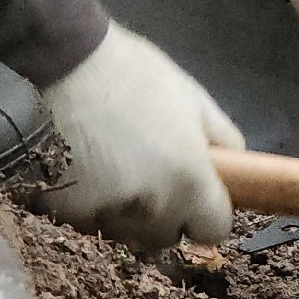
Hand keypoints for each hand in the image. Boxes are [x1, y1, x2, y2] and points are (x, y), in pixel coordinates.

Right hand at [37, 23, 243, 248]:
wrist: (61, 62)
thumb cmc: (133, 75)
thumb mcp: (193, 98)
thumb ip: (223, 139)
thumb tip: (237, 166)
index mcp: (188, 182)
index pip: (214, 230)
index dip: (209, 214)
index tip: (200, 196)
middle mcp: (149, 208)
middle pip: (168, 236)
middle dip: (168, 215)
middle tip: (155, 176)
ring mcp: (103, 213)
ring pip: (126, 232)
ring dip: (128, 213)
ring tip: (115, 169)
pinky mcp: (64, 212)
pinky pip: (88, 222)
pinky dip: (91, 205)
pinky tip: (84, 169)